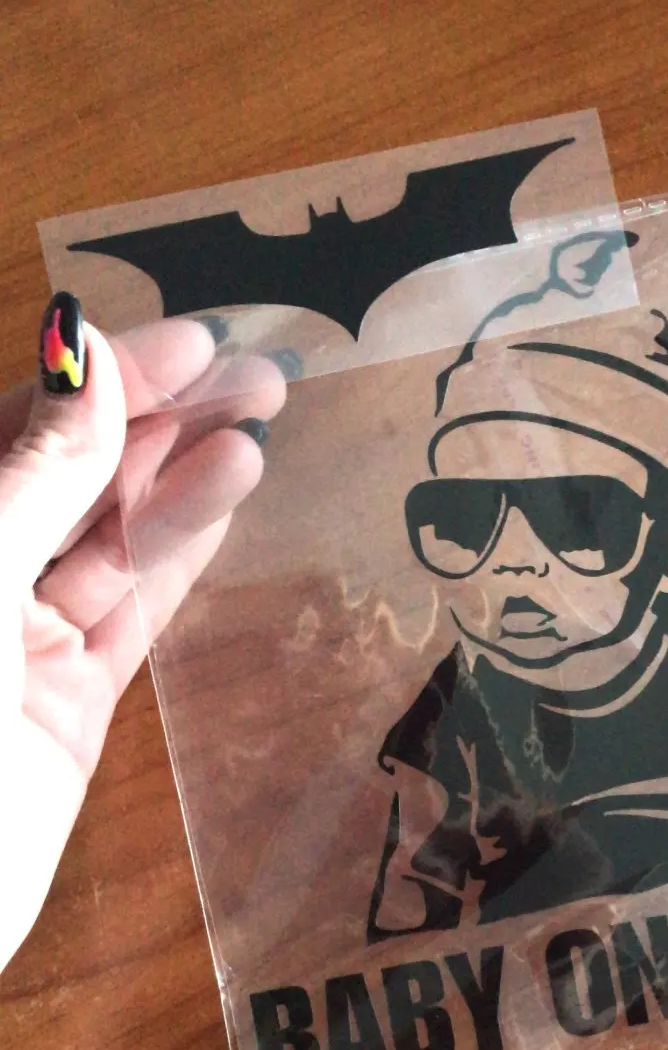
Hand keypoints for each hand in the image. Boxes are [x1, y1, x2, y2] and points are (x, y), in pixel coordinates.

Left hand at [0, 296, 284, 974]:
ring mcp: (15, 643)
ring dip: (182, 486)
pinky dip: (177, 563)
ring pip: (109, 543)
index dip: (105, 380)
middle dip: (160, 421)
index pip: (22, 428)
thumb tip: (82, 343)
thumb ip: (33, 475)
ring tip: (260, 436)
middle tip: (261, 376)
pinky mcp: (64, 709)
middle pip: (74, 475)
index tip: (197, 340)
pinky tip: (228, 508)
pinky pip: (128, 618)